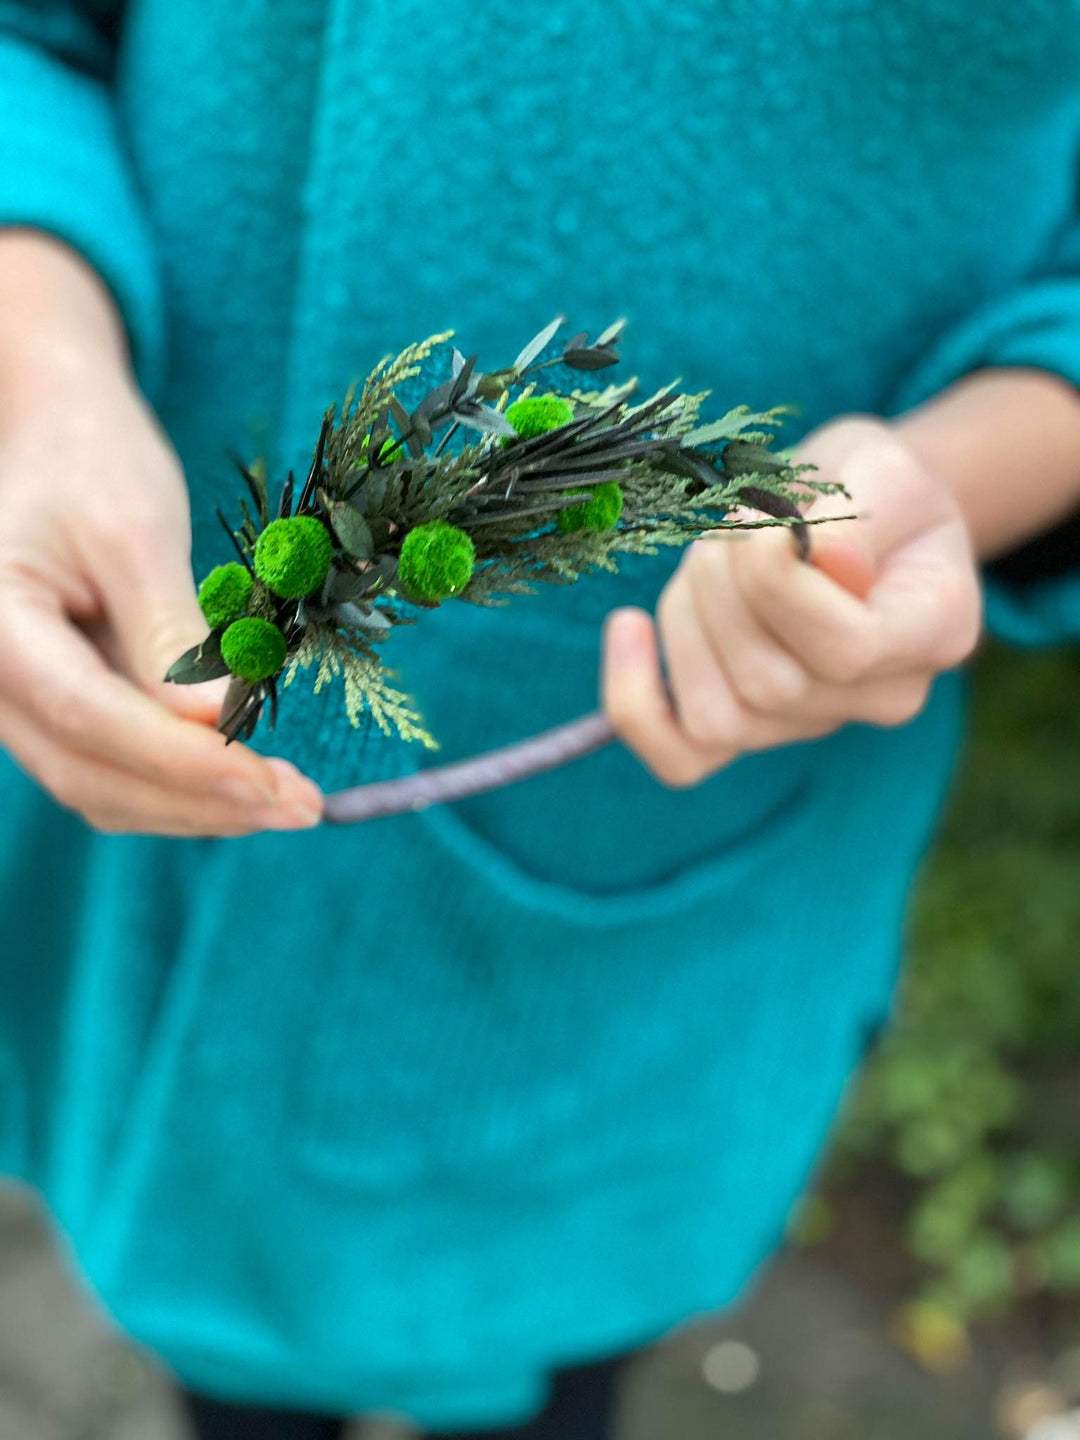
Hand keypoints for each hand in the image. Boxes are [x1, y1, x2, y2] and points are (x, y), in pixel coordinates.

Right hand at [0, 371, 323, 834]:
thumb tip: (218, 723)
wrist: (58, 439)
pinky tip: (248, 782)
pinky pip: (110, 768)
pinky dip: (180, 786)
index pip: (86, 713)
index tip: (267, 782)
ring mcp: (18, 703)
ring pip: (99, 787)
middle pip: (89, 772)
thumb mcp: (135, 530)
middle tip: (305, 807)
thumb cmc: (92, 463)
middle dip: (202, 801)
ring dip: (197, 808)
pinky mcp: (57, 709)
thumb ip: (168, 630)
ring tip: (291, 801)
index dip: (179, 759)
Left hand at [601, 416, 982, 786]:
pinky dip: (637, 702)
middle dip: (723, 587)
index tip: (763, 522)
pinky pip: (681, 757)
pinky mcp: (749, 727)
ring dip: (686, 621)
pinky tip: (628, 628)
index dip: (778, 586)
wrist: (864, 514)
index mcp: (935, 631)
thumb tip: (822, 564)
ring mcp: (811, 722)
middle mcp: (880, 697)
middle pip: (768, 684)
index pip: (846, 650)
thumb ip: (862, 513)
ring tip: (708, 557)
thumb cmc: (876, 489)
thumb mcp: (883, 467)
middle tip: (734, 523)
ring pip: (716, 715)